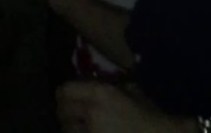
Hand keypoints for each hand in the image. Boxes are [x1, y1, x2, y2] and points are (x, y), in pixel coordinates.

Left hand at [57, 80, 182, 132]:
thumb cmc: (148, 115)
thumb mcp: (132, 91)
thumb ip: (111, 86)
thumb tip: (94, 83)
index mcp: (101, 93)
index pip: (65, 90)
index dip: (64, 94)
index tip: (68, 97)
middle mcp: (92, 111)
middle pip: (61, 111)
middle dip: (65, 113)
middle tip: (73, 115)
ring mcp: (91, 132)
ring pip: (66, 130)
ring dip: (71, 129)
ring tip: (82, 129)